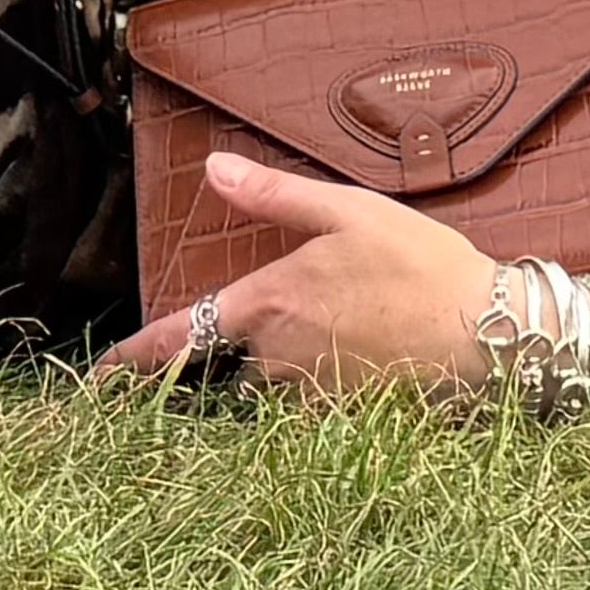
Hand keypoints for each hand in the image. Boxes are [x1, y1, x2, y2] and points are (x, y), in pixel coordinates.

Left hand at [97, 154, 492, 400]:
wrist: (489, 335)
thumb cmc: (423, 265)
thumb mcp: (349, 212)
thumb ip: (275, 197)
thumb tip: (213, 168)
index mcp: (269, 303)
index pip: (178, 336)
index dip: (133, 361)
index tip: (99, 380)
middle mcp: (276, 358)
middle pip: (228, 363)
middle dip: (238, 352)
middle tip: (287, 328)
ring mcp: (308, 396)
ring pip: (268, 389)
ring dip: (279, 372)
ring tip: (337, 344)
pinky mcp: (342, 421)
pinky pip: (306, 414)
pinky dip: (314, 397)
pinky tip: (356, 371)